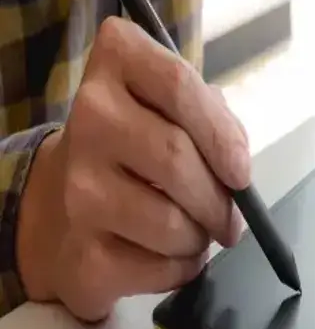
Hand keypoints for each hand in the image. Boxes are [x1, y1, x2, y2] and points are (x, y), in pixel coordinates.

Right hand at [16, 17, 249, 321]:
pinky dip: (182, 267)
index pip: (179, 86)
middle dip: (220, 198)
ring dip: (201, 236)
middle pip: (176, 158)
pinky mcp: (78, 252)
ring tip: (197, 231)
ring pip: (172, 222)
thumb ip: (215, 120)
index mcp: (118, 60)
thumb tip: (237, 175)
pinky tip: (170, 254)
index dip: (221, 133)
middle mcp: (89, 115)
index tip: (241, 171)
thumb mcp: (178, 106)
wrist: (59, 200)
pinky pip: (159, 268)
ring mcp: (75, 185)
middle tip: (232, 217)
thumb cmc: (141, 140)